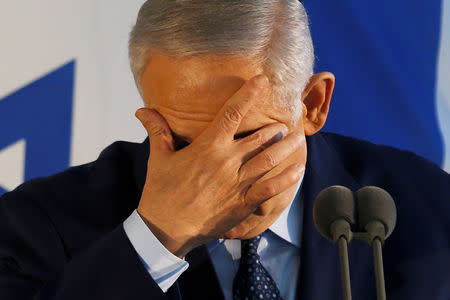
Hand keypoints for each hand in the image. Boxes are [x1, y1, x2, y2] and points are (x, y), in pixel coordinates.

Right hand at [135, 74, 303, 257]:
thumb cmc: (162, 192)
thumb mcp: (159, 158)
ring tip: (298, 138)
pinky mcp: (243, 203)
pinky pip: (270, 188)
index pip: (232, 113)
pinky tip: (299, 169)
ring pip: (269, 159)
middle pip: (259, 137)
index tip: (262, 81)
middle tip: (284, 122)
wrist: (165, 228)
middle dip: (275, 128)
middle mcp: (227, 161)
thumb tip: (141, 110)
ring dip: (286, 147)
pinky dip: (287, 179)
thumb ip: (157, 131)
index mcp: (208, 147)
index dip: (249, 95)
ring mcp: (238, 183)